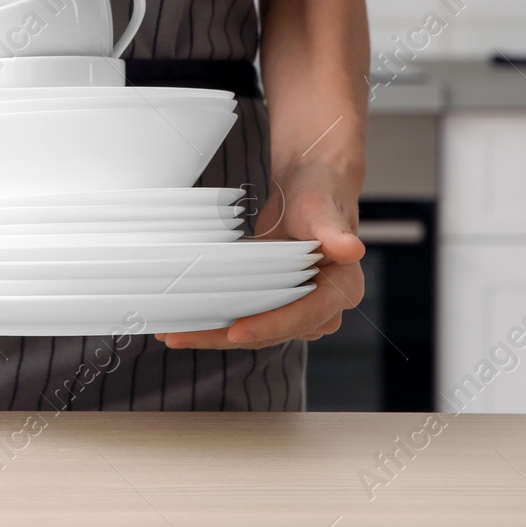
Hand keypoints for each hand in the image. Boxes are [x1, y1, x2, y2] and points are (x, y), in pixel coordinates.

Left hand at [153, 164, 364, 349]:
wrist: (309, 189)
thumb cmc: (320, 194)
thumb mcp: (323, 208)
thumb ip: (334, 230)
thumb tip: (351, 248)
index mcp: (342, 289)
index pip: (303, 315)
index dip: (270, 325)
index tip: (237, 331)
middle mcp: (322, 308)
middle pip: (272, 331)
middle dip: (226, 337)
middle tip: (181, 336)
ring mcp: (297, 309)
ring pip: (255, 331)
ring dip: (215, 334)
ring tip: (174, 333)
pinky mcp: (276, 304)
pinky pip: (247, 318)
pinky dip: (218, 322)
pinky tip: (185, 323)